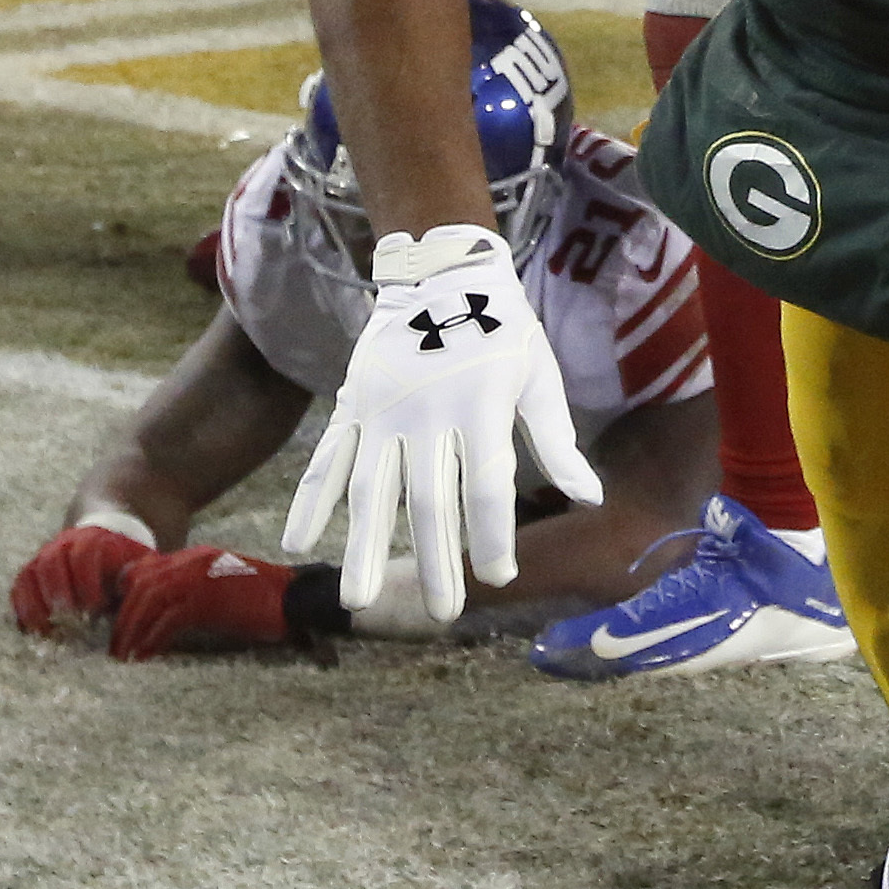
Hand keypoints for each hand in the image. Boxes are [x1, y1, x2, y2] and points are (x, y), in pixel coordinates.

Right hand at [10, 517, 151, 639]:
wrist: (103, 539)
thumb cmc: (125, 561)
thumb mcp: (139, 564)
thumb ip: (140, 580)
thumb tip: (145, 605)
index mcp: (95, 538)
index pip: (86, 554)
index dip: (88, 579)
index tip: (96, 606)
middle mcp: (65, 543)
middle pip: (52, 560)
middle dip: (57, 589)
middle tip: (65, 616)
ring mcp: (45, 554)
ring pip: (31, 572)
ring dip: (34, 601)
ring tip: (43, 628)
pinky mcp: (32, 570)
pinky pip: (20, 585)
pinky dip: (21, 606)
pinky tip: (29, 629)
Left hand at [108, 545, 313, 660]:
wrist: (294, 599)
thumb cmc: (262, 599)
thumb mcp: (221, 585)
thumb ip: (193, 590)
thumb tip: (164, 614)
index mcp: (196, 556)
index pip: (147, 570)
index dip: (127, 595)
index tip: (119, 620)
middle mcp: (193, 563)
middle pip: (141, 584)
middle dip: (122, 616)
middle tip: (115, 645)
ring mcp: (199, 579)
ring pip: (148, 601)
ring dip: (131, 630)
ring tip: (123, 656)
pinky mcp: (206, 601)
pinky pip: (167, 620)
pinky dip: (152, 640)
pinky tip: (146, 656)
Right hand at [278, 224, 598, 626]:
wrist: (442, 275)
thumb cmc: (503, 332)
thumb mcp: (539, 375)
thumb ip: (557, 441)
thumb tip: (591, 500)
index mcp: (483, 405)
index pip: (487, 485)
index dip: (494, 534)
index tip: (500, 577)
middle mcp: (429, 412)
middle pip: (429, 500)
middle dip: (436, 561)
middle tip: (443, 613)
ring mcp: (383, 410)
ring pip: (370, 490)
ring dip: (362, 547)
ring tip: (357, 600)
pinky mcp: (351, 404)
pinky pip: (327, 458)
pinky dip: (310, 498)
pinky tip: (297, 542)